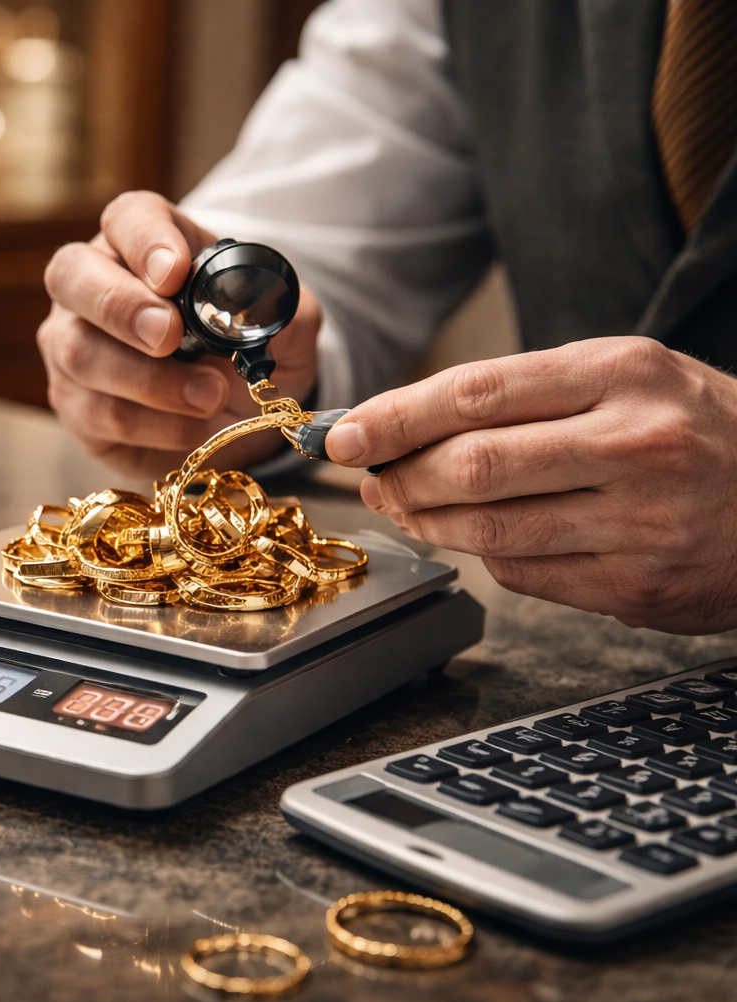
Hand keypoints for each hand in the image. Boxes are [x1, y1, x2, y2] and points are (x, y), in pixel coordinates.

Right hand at [38, 190, 321, 478]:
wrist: (239, 412)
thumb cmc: (247, 346)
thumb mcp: (281, 319)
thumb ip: (272, 304)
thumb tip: (251, 305)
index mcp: (142, 242)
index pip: (127, 218)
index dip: (145, 241)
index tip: (175, 273)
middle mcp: (91, 285)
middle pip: (71, 276)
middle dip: (121, 307)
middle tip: (168, 337)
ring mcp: (72, 344)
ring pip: (81, 353)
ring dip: (150, 381)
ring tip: (210, 396)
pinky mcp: (75, 404)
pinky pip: (97, 413)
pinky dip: (155, 425)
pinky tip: (199, 428)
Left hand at [324, 337, 736, 633]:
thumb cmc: (701, 432)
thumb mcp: (628, 381)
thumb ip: (523, 397)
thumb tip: (400, 429)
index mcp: (625, 373)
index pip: (477, 390)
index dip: (395, 415)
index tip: (344, 431)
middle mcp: (636, 443)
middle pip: (472, 464)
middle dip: (400, 474)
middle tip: (371, 475)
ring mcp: (641, 520)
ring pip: (488, 527)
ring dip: (428, 520)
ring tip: (408, 505)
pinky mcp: (639, 585)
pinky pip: (524, 573)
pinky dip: (486, 555)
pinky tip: (482, 536)